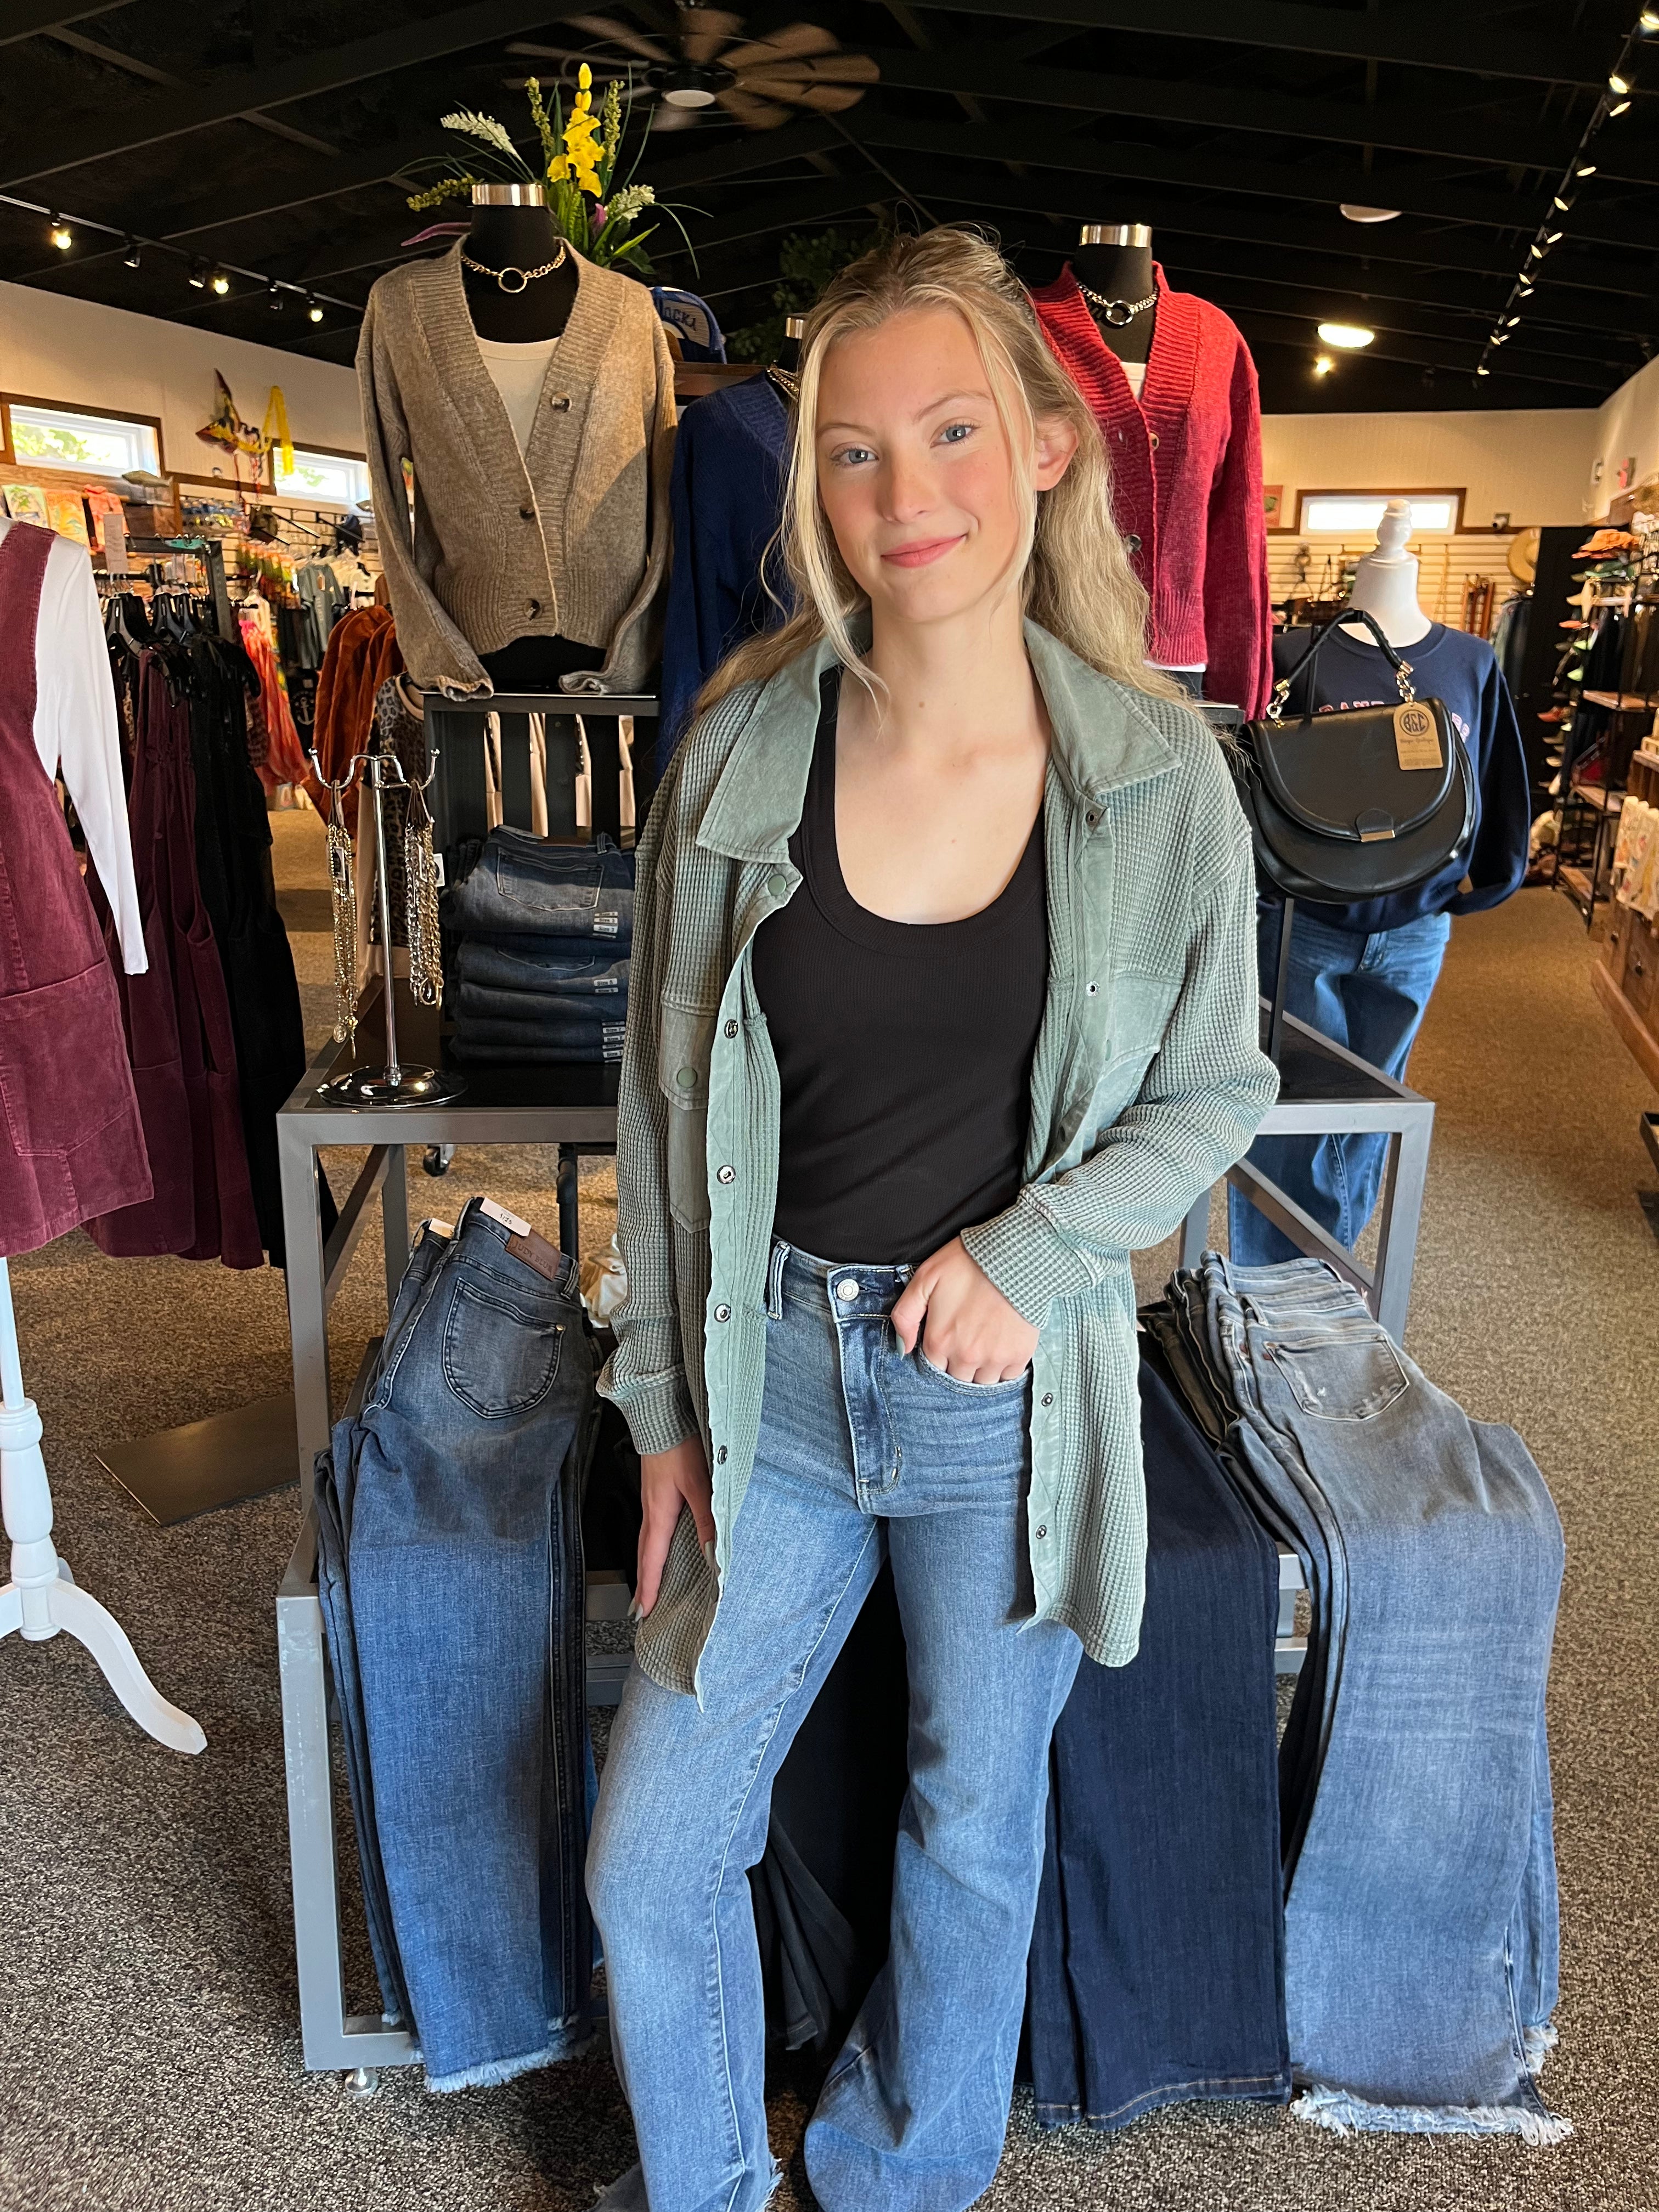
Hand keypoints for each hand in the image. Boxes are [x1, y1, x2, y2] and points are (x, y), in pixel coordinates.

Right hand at [635, 1437, 714, 1618]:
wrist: (662, 1417)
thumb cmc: (679, 1447)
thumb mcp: (700, 1484)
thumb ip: (706, 1518)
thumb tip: (712, 1552)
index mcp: (659, 1514)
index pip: (652, 1560)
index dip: (649, 1587)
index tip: (644, 1612)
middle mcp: (651, 1512)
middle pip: (645, 1556)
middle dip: (644, 1584)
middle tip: (642, 1610)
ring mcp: (651, 1502)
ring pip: (647, 1543)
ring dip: (648, 1567)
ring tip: (651, 1588)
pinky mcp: (656, 1493)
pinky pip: (653, 1529)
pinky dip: (654, 1548)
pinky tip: (663, 1550)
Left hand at [890, 1235, 1038, 1384]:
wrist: (1014, 1255)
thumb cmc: (967, 1263)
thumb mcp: (924, 1279)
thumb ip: (905, 1315)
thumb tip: (903, 1349)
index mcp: (939, 1341)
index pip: (933, 1367)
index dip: (940, 1351)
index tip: (949, 1335)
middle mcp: (965, 1356)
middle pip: (957, 1377)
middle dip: (959, 1362)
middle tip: (968, 1335)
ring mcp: (994, 1358)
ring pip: (982, 1382)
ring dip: (981, 1367)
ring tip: (985, 1341)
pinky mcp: (1019, 1355)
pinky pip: (1008, 1377)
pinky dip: (1004, 1367)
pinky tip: (1002, 1344)